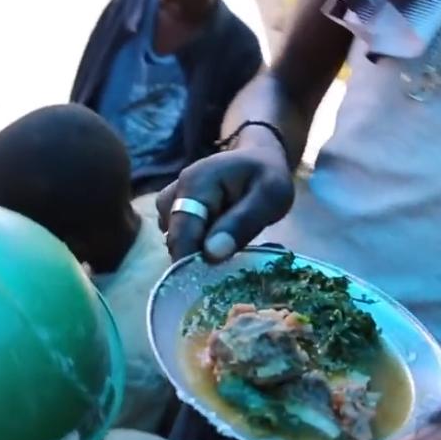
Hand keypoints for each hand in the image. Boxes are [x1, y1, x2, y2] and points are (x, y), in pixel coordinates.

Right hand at [155, 134, 293, 261]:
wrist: (257, 158)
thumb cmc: (266, 175)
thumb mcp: (269, 196)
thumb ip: (242, 223)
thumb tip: (212, 254)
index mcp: (195, 184)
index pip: (182, 232)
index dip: (193, 260)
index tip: (214, 281)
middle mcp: (175, 193)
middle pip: (175, 240)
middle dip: (200, 257)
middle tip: (233, 262)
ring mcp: (171, 203)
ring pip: (175, 241)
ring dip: (199, 252)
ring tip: (230, 248)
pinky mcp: (174, 213)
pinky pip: (180, 237)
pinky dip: (197, 246)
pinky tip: (219, 242)